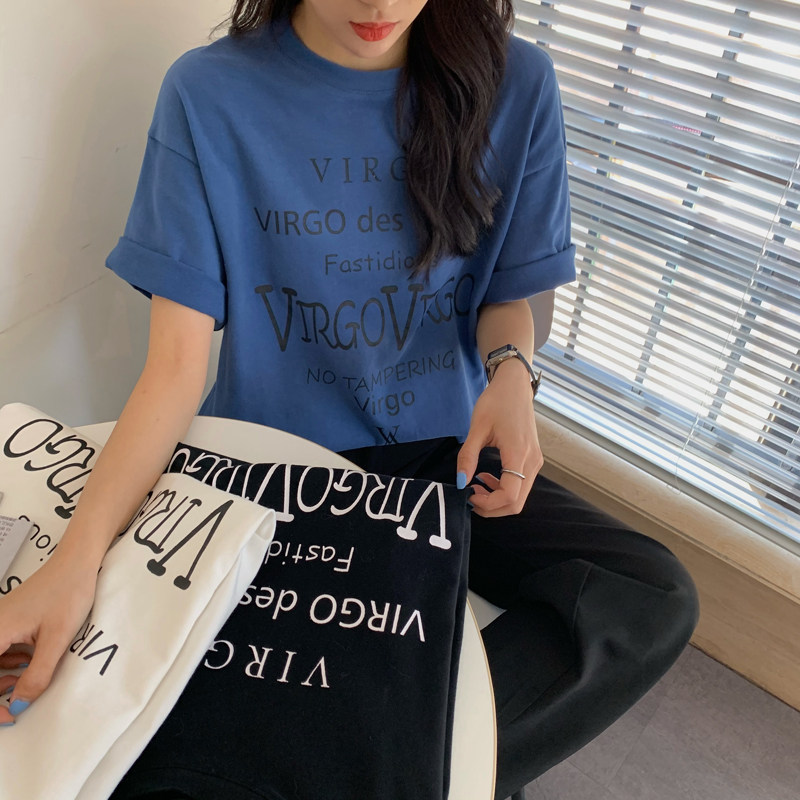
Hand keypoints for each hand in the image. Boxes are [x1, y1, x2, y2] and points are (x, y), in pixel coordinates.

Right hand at [0, 551, 97, 725]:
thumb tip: (18, 705)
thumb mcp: (56, 639)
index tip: (7, 717)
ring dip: (1, 676)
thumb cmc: (68, 593)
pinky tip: (29, 660)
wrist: (78, 561)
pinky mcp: (8, 619)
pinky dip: (8, 661)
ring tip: (27, 677)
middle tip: (16, 701)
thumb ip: (37, 675)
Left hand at [456, 358, 542, 516]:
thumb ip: (468, 456)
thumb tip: (461, 483)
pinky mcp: (532, 460)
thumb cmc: (496, 402)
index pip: (509, 496)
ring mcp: (535, 462)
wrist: (514, 385)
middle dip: (492, 507)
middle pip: (517, 503)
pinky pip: (520, 485)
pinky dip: (503, 490)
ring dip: (497, 499)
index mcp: (519, 454)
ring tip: (475, 486)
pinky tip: (486, 477)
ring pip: (519, 497)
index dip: (488, 504)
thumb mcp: (477, 427)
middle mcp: (532, 462)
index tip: (468, 494)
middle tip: (469, 496)